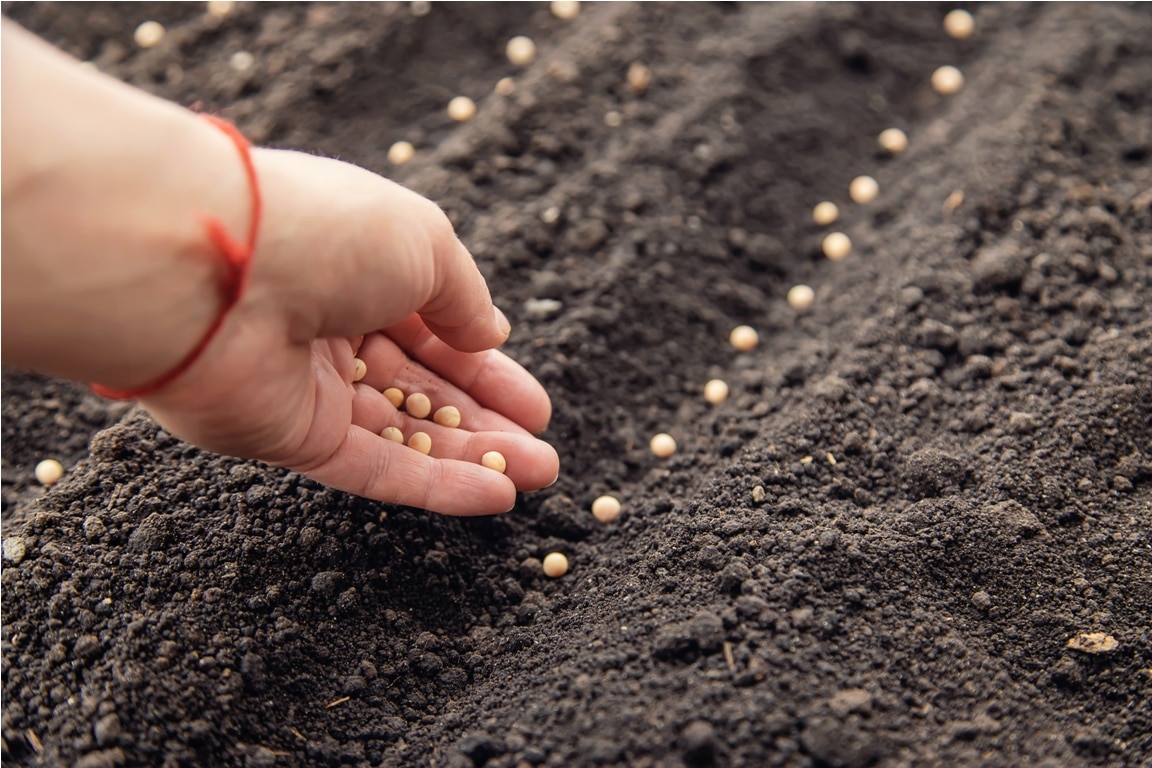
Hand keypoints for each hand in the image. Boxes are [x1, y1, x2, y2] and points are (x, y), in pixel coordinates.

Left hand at [139, 148, 558, 515]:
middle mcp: (331, 330)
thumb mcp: (424, 243)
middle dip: (489, 422)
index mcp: (358, 272)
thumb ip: (463, 297)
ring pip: (406, 433)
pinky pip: (373, 469)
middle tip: (545, 453)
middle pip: (425, 389)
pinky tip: (494, 497)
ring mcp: (309, 388)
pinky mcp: (291, 438)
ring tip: (539, 476)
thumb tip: (492, 333)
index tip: (534, 403)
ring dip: (474, 457)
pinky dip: (434, 486)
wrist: (216, 272)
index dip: (488, 369)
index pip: (435, 331)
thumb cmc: (325, 234)